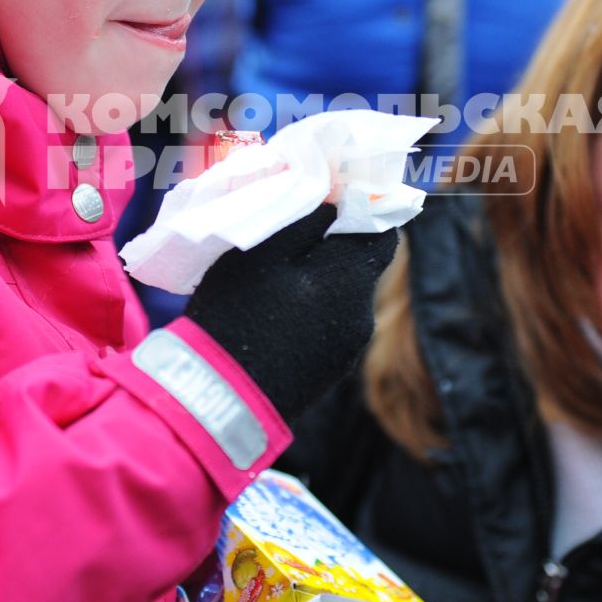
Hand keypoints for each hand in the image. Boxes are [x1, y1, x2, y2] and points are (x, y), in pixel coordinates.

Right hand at [185, 205, 398, 422]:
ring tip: (271, 283)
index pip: (381, 232)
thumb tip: (337, 206)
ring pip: (341, 297)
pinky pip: (328, 326)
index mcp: (352, 280)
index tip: (325, 202)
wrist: (220, 398)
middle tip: (285, 240)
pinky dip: (309, 312)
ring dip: (316, 282)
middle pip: (357, 265)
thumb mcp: (263, 251)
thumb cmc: (236, 313)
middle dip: (329, 249)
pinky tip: (272, 317)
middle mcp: (362, 315)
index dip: (358, 211)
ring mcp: (348, 349)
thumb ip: (307, 220)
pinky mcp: (329, 372)